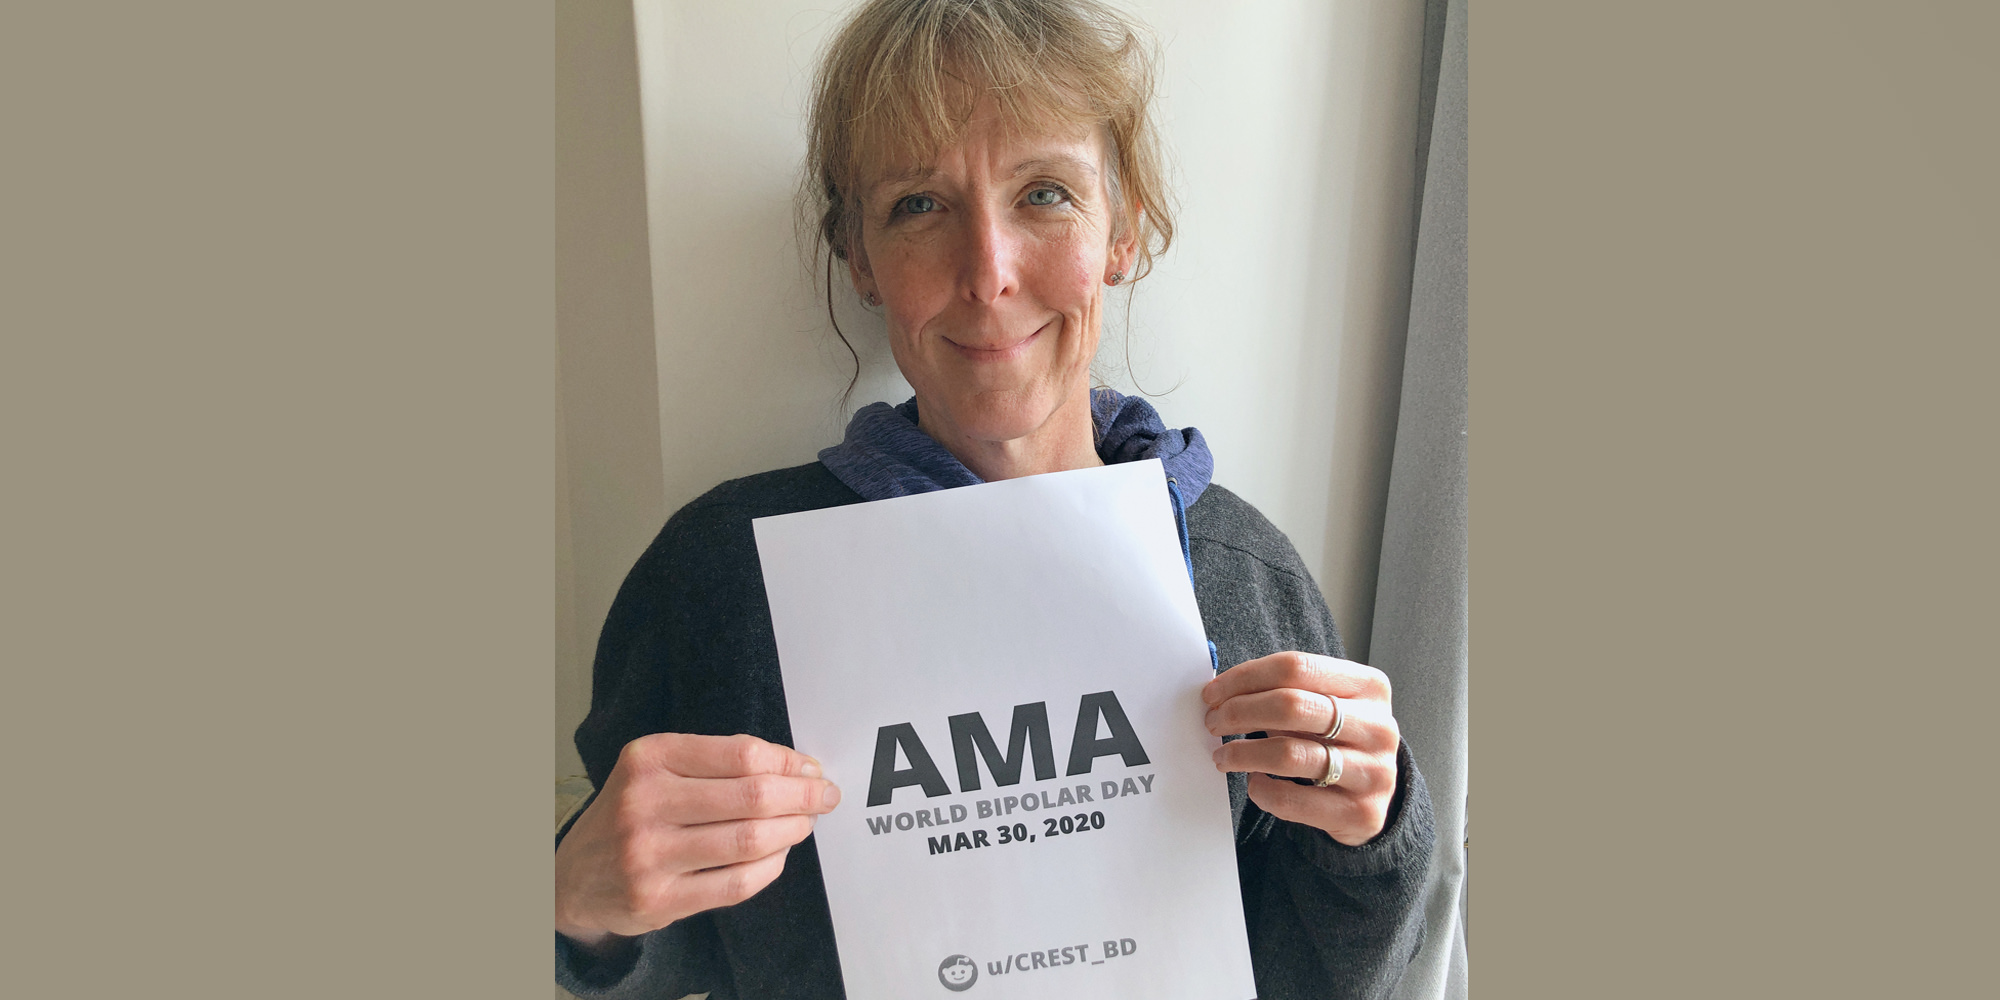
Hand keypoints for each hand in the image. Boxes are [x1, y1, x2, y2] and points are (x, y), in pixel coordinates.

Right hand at [555, 733, 840, 954]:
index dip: (788, 762)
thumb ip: (720, 762)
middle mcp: (644, 802)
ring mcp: (649, 855)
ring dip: (792, 831)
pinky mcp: (659, 900)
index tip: (810, 769)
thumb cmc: (633, 813)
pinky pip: (737, 883)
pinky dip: (770, 867)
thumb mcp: (658, 770)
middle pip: (753, 795)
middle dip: (802, 796)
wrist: (575, 877)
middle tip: (824, 797)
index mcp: (648, 758)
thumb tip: (798, 767)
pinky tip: (777, 856)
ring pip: (750, 840)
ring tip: (803, 825)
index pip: (740, 754)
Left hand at [1201, 652, 1400, 846]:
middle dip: (1238, 712)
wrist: (1372, 800)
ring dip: (1242, 754)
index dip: (1245, 678)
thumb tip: (1221, 693)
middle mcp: (1378, 727)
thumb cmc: (1336, 742)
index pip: (1296, 667)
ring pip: (1289, 754)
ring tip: (1223, 756)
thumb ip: (1283, 692)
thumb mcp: (1324, 708)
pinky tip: (1255, 783)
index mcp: (1369, 687)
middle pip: (1290, 705)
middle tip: (1213, 723)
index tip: (1213, 693)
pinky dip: (1261, 790)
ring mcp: (1373, 772)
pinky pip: (1292, 800)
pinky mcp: (1360, 813)